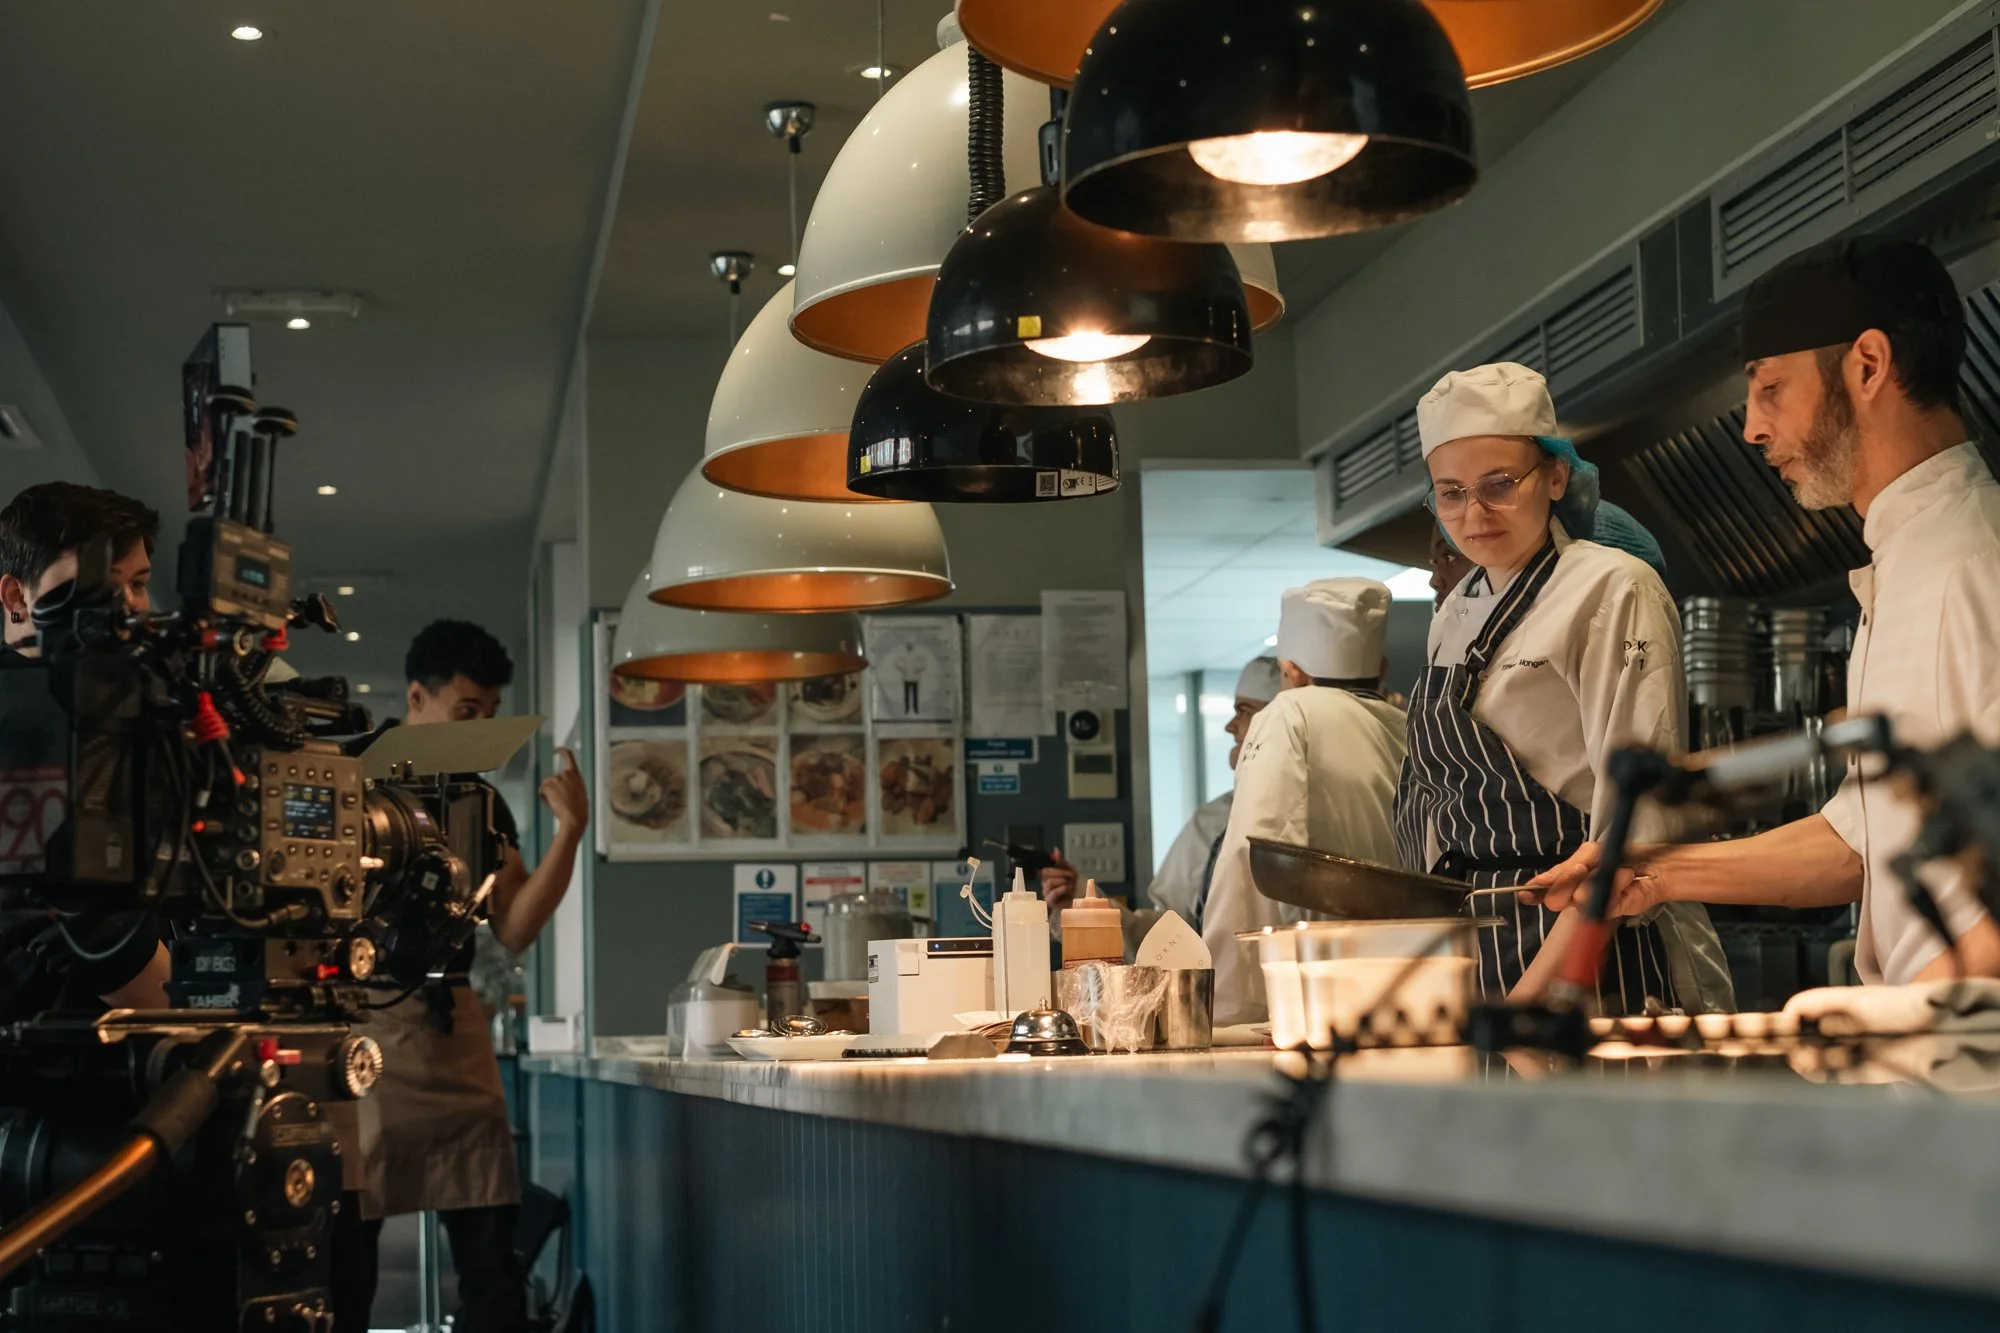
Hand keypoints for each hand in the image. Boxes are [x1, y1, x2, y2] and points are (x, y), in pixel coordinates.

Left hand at [540, 747, 588, 833]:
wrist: (574, 817)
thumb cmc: (579, 809)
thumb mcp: (580, 791)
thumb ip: (572, 784)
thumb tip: (564, 786)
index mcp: (576, 775)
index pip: (569, 756)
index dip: (561, 751)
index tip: (556, 750)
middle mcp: (566, 774)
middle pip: (553, 778)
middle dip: (552, 789)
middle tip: (559, 801)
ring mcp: (556, 779)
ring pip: (547, 785)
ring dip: (549, 794)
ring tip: (558, 803)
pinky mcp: (548, 785)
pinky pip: (541, 791)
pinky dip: (544, 798)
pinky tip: (552, 804)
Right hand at [1039, 848, 1076, 911]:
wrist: (1081, 899)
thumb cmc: (1074, 885)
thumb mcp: (1070, 870)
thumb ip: (1061, 861)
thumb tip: (1055, 849)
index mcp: (1048, 875)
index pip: (1043, 866)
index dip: (1052, 865)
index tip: (1061, 864)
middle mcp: (1045, 883)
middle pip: (1045, 872)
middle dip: (1060, 872)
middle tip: (1072, 876)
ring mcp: (1046, 892)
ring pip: (1050, 882)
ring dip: (1063, 881)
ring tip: (1072, 884)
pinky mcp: (1050, 901)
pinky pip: (1053, 892)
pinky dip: (1062, 888)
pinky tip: (1068, 888)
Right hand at [1519, 842, 1662, 917]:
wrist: (1652, 865)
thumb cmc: (1621, 856)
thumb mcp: (1590, 852)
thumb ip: (1567, 866)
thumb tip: (1545, 880)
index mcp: (1567, 879)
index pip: (1544, 888)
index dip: (1533, 892)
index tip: (1524, 894)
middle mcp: (1575, 894)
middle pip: (1555, 899)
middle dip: (1566, 881)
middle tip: (1582, 867)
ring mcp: (1591, 905)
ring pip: (1578, 898)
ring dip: (1597, 878)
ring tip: (1616, 870)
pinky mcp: (1609, 912)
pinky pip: (1603, 900)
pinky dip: (1616, 884)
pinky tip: (1625, 877)